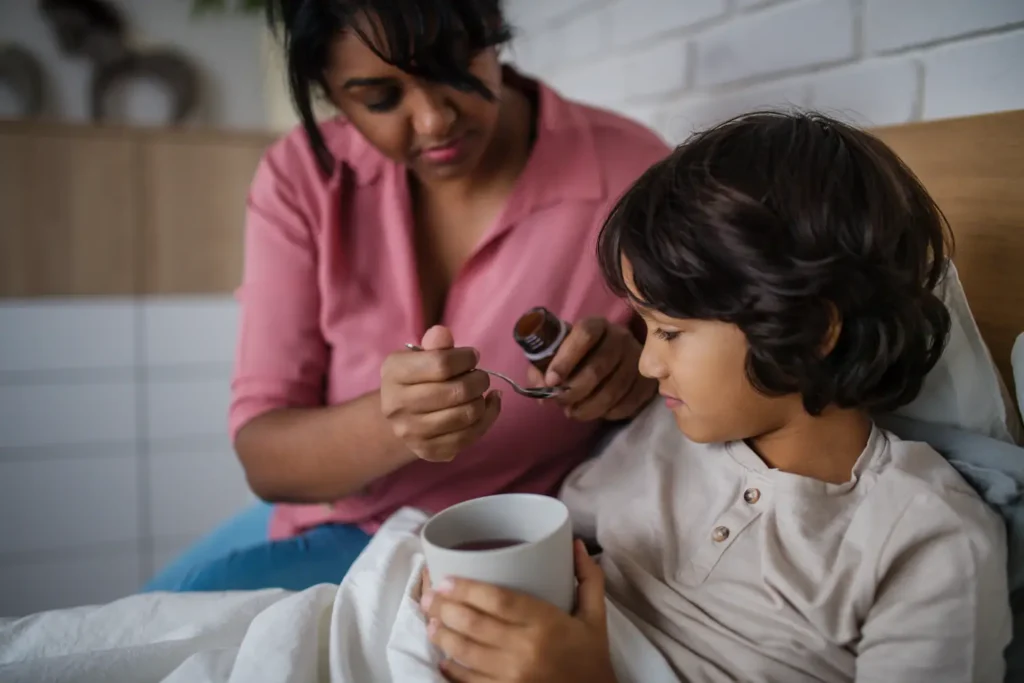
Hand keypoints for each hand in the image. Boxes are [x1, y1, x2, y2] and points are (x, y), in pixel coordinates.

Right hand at [381, 325, 500, 461]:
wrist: (401, 416)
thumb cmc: (417, 378)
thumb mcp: (420, 355)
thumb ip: (435, 344)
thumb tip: (443, 333)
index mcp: (394, 373)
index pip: (441, 364)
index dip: (465, 358)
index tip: (472, 357)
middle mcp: (397, 406)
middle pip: (456, 392)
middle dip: (478, 380)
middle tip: (480, 376)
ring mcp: (411, 433)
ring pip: (466, 415)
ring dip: (482, 400)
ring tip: (479, 392)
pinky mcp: (428, 452)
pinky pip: (470, 436)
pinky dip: (488, 418)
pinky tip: (489, 405)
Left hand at [421, 541, 616, 682]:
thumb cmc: (592, 656)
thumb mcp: (596, 616)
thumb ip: (588, 578)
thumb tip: (575, 543)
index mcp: (547, 623)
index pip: (499, 600)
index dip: (467, 589)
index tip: (446, 580)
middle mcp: (527, 650)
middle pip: (475, 624)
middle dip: (445, 609)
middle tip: (429, 598)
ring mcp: (514, 677)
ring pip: (466, 653)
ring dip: (443, 636)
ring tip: (430, 623)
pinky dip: (452, 671)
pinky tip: (443, 660)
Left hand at [528, 317, 654, 421]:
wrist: (615, 358)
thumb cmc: (579, 355)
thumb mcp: (558, 353)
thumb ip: (542, 367)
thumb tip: (541, 391)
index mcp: (596, 324)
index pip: (584, 335)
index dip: (565, 359)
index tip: (551, 381)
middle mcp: (620, 337)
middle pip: (598, 367)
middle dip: (574, 390)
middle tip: (560, 403)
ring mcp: (638, 359)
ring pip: (614, 389)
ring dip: (589, 407)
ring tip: (574, 412)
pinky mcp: (647, 381)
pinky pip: (629, 403)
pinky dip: (610, 413)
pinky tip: (598, 413)